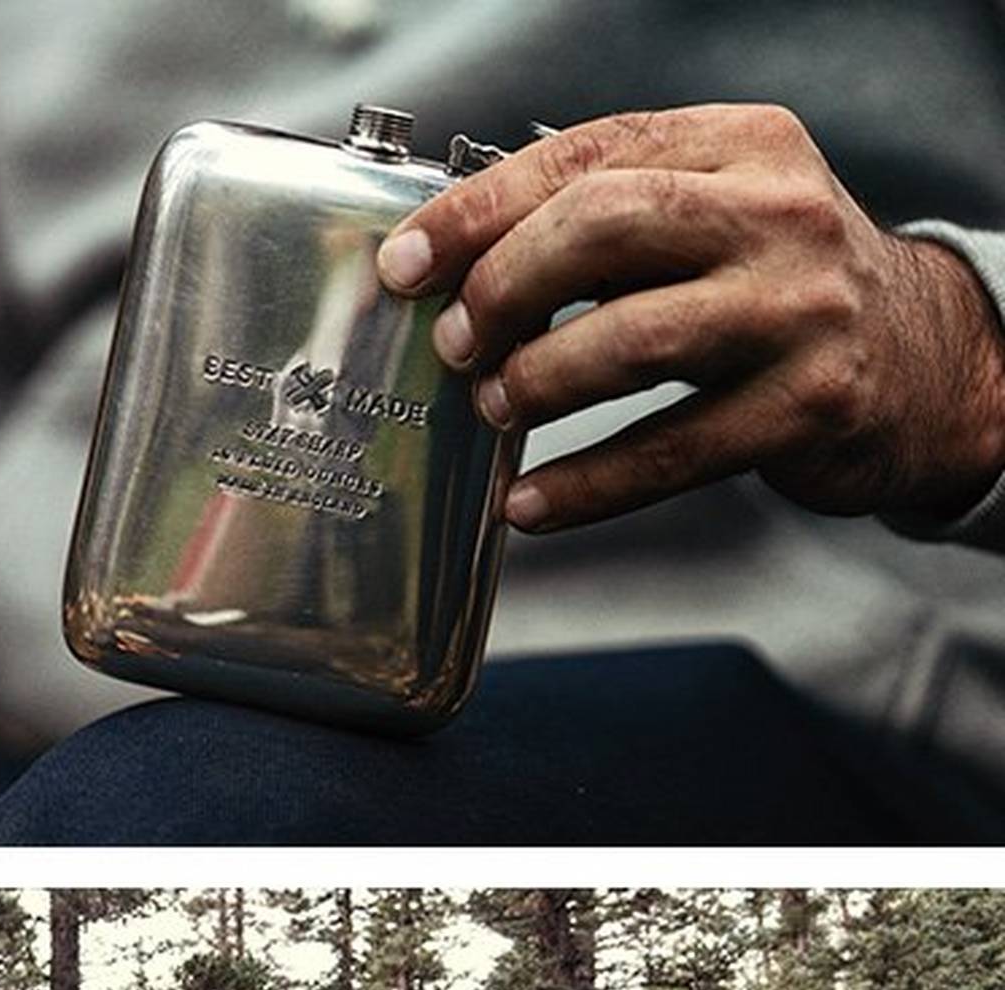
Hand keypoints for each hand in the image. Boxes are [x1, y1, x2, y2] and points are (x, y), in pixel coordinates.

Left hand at [377, 104, 1004, 530]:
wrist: (923, 364)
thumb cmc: (780, 292)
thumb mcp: (715, 220)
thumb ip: (610, 224)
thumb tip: (460, 265)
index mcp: (741, 143)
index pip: (588, 153)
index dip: (481, 210)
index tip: (409, 263)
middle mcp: (779, 213)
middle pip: (605, 227)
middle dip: (504, 288)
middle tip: (456, 344)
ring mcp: (800, 311)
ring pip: (635, 339)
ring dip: (538, 381)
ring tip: (495, 408)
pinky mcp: (808, 407)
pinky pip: (670, 452)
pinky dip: (584, 485)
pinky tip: (528, 503)